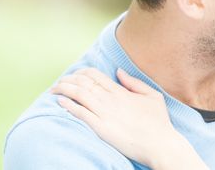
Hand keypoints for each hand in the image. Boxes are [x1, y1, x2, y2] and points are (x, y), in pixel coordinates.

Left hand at [50, 68, 207, 169]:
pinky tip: (60, 102)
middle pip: (83, 82)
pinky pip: (80, 113)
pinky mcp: (101, 128)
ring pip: (79, 95)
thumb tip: (118, 71)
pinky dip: (68, 105)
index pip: (95, 75)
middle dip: (68, 79)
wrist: (159, 144)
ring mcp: (105, 114)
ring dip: (64, 89)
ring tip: (55, 90)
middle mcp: (111, 100)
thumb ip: (134, 83)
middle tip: (59, 82)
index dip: (81, 72)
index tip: (74, 75)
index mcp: (121, 92)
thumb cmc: (158, 121)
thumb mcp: (152, 96)